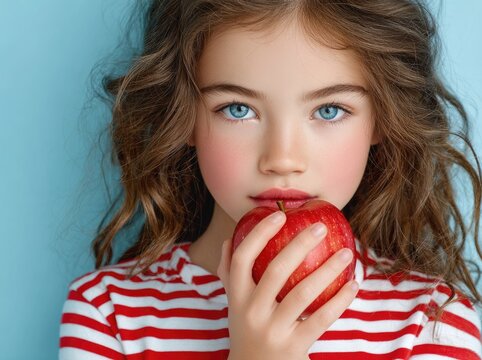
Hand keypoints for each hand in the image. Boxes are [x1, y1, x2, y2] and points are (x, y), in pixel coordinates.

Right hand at [217, 211, 358, 359]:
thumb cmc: (246, 329)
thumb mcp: (234, 303)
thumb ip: (229, 272)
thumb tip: (230, 238)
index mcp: (237, 297)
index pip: (242, 258)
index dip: (259, 234)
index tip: (280, 215)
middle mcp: (251, 312)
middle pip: (276, 270)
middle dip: (300, 244)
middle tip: (321, 227)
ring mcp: (273, 330)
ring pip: (303, 293)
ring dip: (328, 270)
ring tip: (347, 253)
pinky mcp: (294, 347)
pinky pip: (321, 319)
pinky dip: (340, 300)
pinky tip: (353, 284)